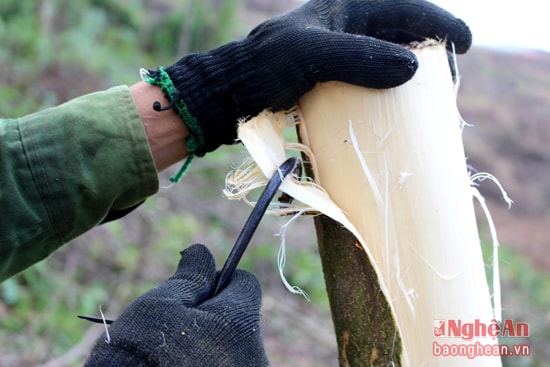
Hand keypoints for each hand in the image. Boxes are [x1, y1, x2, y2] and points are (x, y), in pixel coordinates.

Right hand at [84, 244, 267, 366]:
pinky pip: (225, 365)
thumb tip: (203, 251)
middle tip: (175, 326)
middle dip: (211, 312)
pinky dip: (207, 362)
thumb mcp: (159, 305)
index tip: (190, 291)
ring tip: (173, 354)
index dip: (215, 279)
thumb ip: (189, 277)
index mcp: (241, 323)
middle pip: (238, 315)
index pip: (244, 283)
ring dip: (209, 340)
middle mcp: (255, 354)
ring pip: (232, 344)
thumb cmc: (141, 353)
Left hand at [144, 0, 471, 155]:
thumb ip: (358, 58)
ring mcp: (339, 55)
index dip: (441, 24)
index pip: (408, 8)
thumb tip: (412, 69)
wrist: (231, 92)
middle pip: (404, 32)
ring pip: (389, 58)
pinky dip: (389, 91)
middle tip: (448, 77)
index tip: (465, 46)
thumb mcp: (311, 57)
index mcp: (347, 8)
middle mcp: (347, 27)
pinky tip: (394, 110)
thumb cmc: (265, 68)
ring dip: (412, 74)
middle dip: (431, 50)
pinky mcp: (331, 80)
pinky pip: (371, 80)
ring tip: (429, 97)